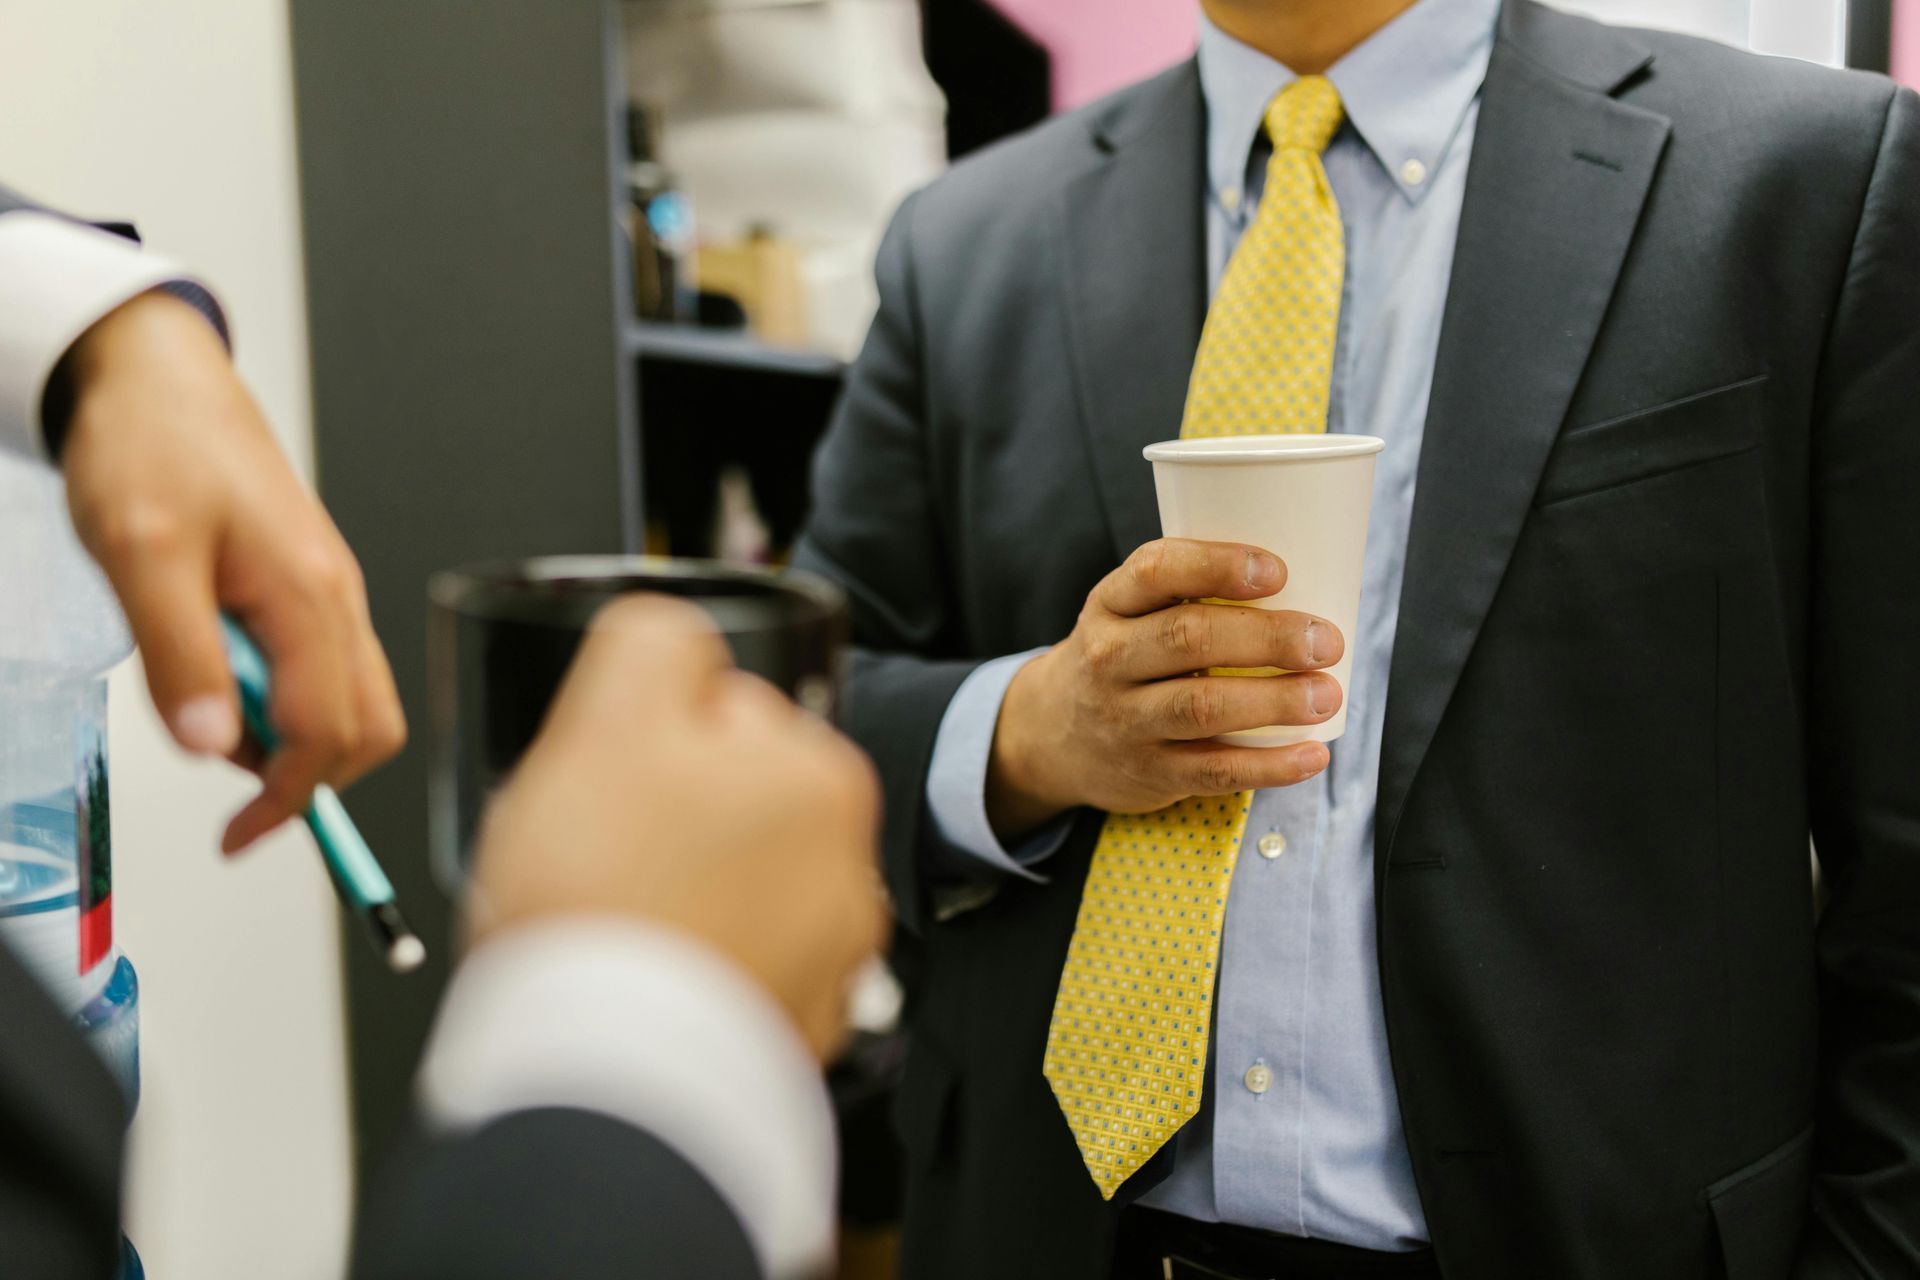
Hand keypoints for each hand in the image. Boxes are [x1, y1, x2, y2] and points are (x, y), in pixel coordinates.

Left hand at [58, 290, 404, 851]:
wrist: (157, 376)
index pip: (327, 731)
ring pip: (347, 700)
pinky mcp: (307, 587)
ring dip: (283, 733)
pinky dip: (276, 697)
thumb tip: (209, 745)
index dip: (287, 797)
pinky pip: (320, 666)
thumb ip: (179, 653)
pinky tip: (215, 669)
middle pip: (364, 728)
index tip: (239, 835)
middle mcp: (336, 598)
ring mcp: (328, 593)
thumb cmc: (152, 444)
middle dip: (303, 774)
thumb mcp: (141, 552)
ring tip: (203, 701)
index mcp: (309, 595)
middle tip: (224, 781)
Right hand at [465, 595, 886, 1061]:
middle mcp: (850, 869)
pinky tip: (646, 984)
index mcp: (823, 780)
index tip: (610, 789)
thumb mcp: (611, 721)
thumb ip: (656, 646)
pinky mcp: (796, 1035)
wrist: (608, 1081)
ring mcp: (829, 961)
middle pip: (730, 808)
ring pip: (729, 893)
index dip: (646, 744)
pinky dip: (693, 975)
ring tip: (621, 932)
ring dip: (682, 901)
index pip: (721, 717)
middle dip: (670, 824)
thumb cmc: (605, 903)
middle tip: (605, 863)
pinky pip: (730, 975)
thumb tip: (682, 637)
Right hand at [987, 538, 1343, 833]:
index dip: (1217, 566)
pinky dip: (1269, 766)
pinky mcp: (1149, 772)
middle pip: (1188, 639)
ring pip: (1202, 707)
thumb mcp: (1128, 613)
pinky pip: (1213, 771)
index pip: (1154, 571)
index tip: (1276, 571)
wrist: (1054, 734)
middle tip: (1325, 641)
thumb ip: (1191, 595)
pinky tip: (1312, 754)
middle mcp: (1109, 658)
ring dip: (1274, 701)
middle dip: (1267, 638)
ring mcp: (1126, 719)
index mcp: (1110, 604)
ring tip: (1327, 694)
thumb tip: (1310, 580)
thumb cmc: (1122, 658)